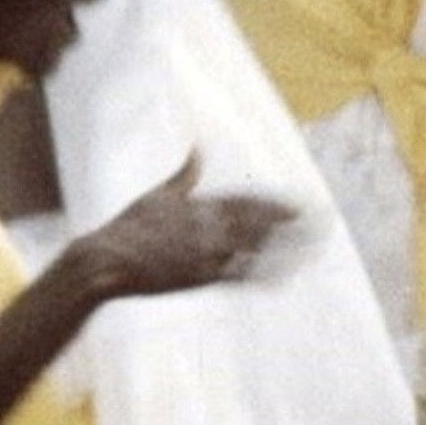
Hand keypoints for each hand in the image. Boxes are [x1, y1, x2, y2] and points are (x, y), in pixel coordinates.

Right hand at [74, 153, 296, 298]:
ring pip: (256, 249)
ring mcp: (206, 253)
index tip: (301, 203)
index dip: (277, 204)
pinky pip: (239, 276)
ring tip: (314, 245)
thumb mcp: (157, 194)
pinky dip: (264, 274)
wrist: (103, 262)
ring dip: (288, 247)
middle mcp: (209, 227)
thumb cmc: (126, 228)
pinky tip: (285, 275)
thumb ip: (185, 175)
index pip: (249, 202)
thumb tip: (197, 146)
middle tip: (322, 220)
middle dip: (292, 222)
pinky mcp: (199, 278)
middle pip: (261, 223)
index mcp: (200, 205)